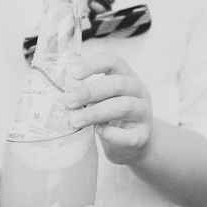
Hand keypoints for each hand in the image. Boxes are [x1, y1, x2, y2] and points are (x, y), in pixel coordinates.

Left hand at [63, 50, 152, 166]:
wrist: (132, 144)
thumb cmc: (110, 115)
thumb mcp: (101, 97)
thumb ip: (85, 86)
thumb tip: (62, 77)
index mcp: (127, 76)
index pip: (114, 62)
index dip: (93, 65)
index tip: (73, 72)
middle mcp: (139, 91)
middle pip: (117, 84)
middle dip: (89, 91)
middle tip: (67, 101)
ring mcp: (144, 113)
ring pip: (124, 106)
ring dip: (95, 113)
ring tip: (74, 120)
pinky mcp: (143, 136)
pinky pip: (128, 134)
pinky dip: (111, 133)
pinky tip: (98, 132)